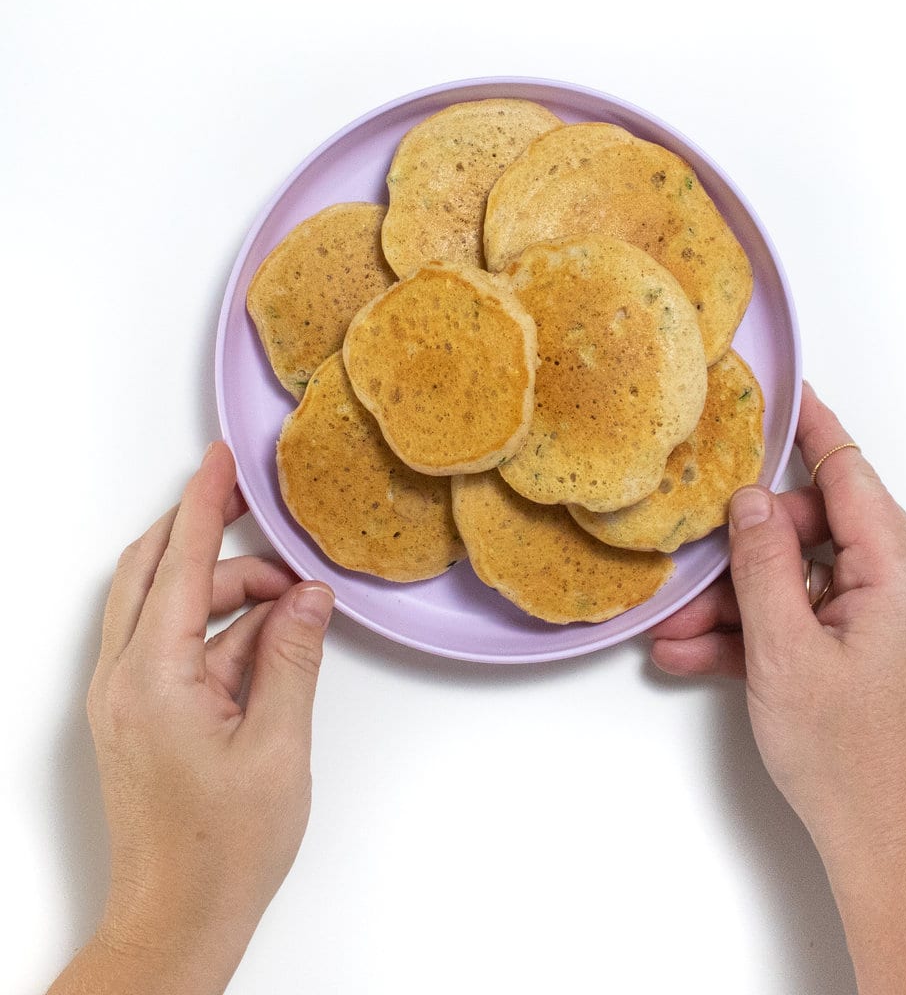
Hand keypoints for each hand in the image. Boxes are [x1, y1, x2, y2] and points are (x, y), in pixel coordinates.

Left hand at [60, 441, 333, 992]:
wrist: (177, 920)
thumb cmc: (224, 849)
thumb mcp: (278, 744)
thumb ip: (291, 657)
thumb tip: (307, 596)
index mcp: (154, 680)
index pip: (181, 565)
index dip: (204, 505)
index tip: (220, 460)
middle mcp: (123, 679)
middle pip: (153, 571)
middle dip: (205, 532)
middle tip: (256, 513)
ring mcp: (124, 698)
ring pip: (163, 606)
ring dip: (223, 590)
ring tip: (290, 604)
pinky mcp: (137, 715)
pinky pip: (170, 644)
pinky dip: (216, 629)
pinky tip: (265, 641)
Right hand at [650, 382, 905, 860]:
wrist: (882, 844)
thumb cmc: (846, 756)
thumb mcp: (785, 649)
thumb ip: (763, 564)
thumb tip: (748, 501)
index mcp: (902, 577)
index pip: (851, 477)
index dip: (814, 432)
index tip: (787, 394)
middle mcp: (903, 590)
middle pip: (815, 532)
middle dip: (745, 552)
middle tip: (694, 574)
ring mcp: (884, 623)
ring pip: (799, 582)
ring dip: (737, 604)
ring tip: (678, 633)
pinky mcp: (864, 653)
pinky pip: (803, 621)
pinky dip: (756, 634)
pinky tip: (699, 656)